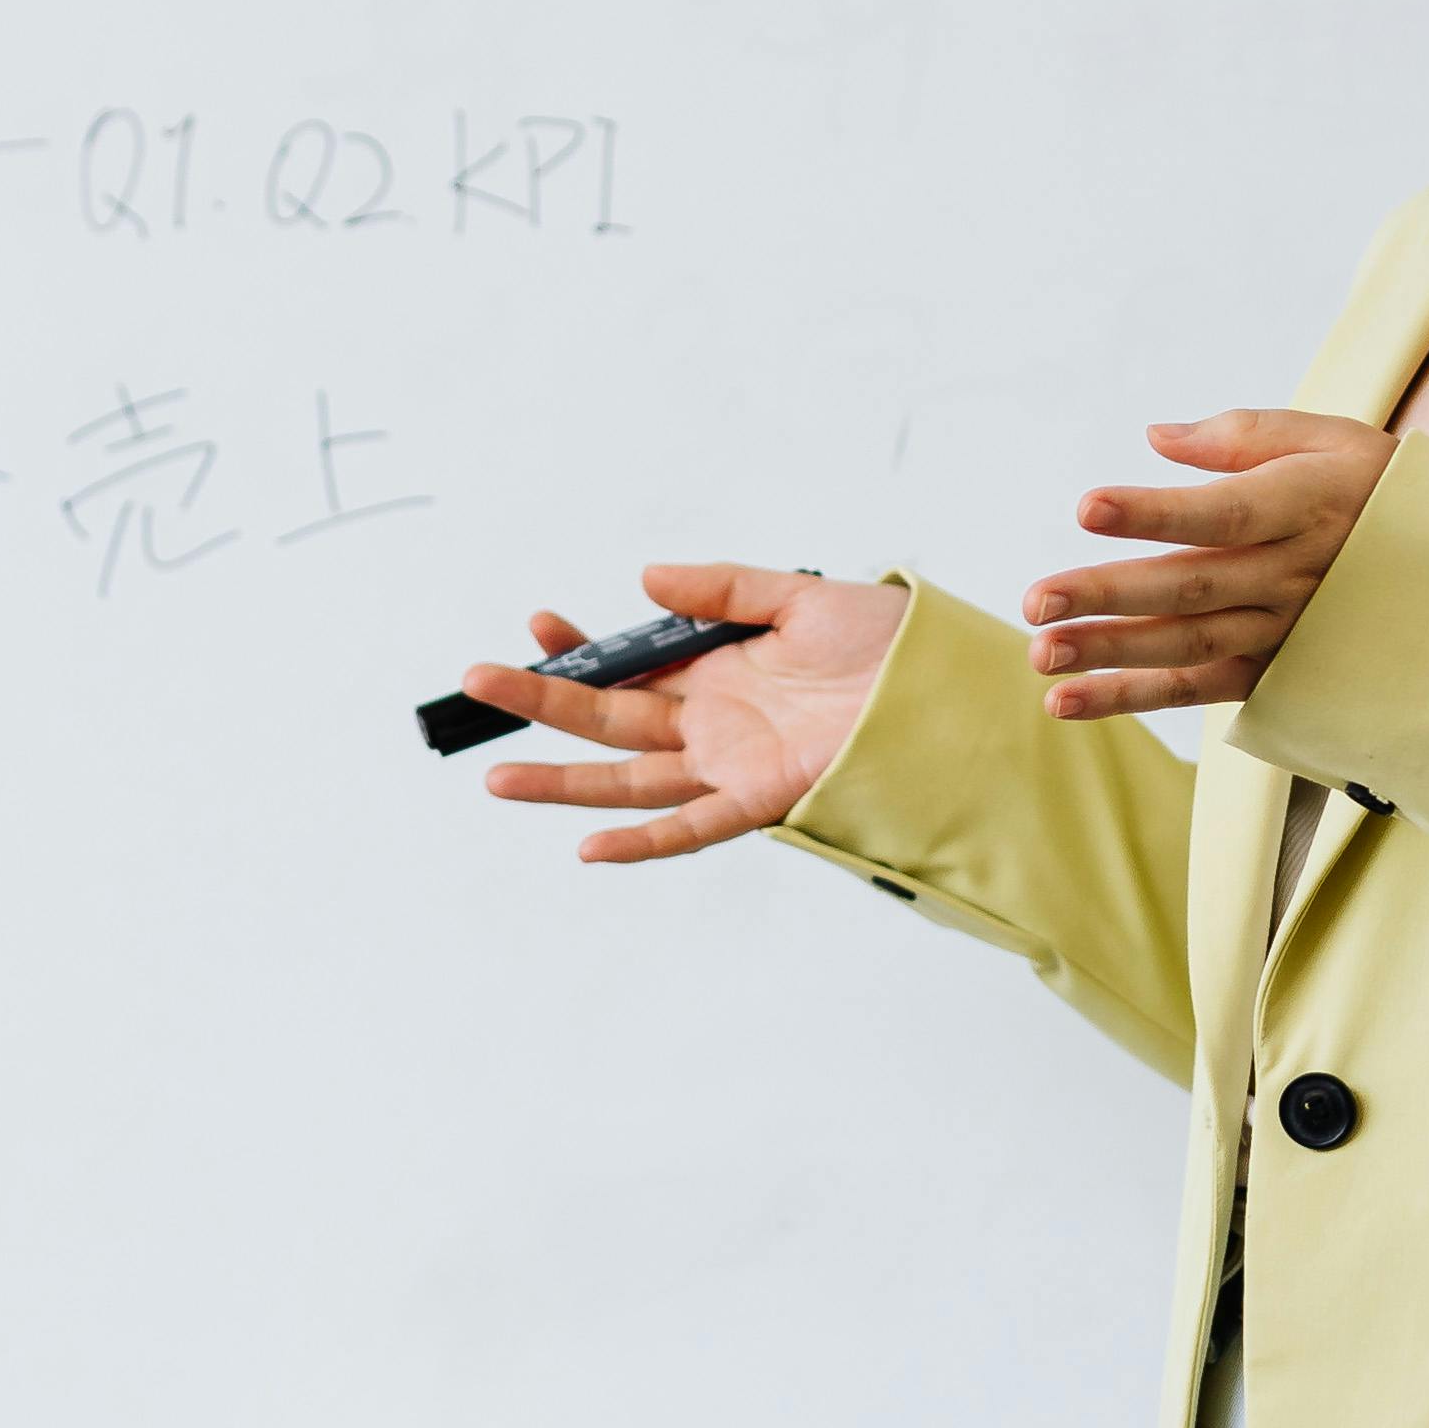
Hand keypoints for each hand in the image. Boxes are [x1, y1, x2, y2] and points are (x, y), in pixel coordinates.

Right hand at [448, 565, 908, 863]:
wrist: (950, 685)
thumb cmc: (888, 643)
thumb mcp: (796, 596)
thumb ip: (722, 590)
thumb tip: (645, 581)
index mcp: (715, 672)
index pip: (625, 669)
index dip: (576, 652)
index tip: (537, 626)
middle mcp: (713, 723)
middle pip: (608, 723)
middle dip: (542, 704)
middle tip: (478, 682)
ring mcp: (731, 764)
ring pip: (630, 779)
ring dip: (564, 781)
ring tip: (497, 774)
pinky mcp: (763, 797)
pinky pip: (693, 827)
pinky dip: (643, 842)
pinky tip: (590, 846)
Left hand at [1022, 413, 1395, 718]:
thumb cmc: (1377, 489)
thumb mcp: (1333, 439)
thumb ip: (1243, 435)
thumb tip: (1156, 437)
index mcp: (1306, 507)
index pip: (1223, 512)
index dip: (1156, 513)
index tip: (1087, 507)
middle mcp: (1293, 576)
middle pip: (1193, 588)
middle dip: (1110, 596)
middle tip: (1037, 601)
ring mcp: (1282, 631)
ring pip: (1188, 646)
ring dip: (1111, 653)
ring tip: (1042, 653)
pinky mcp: (1272, 672)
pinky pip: (1195, 690)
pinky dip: (1129, 698)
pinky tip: (1064, 701)